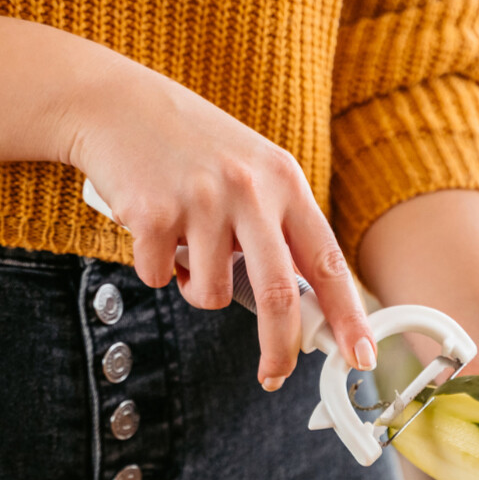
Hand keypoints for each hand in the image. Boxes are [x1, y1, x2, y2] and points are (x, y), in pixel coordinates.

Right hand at [64, 64, 375, 388]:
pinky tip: (152, 230)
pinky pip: (161, 278)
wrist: (116, 106)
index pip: (328, 261)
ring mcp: (201, 201)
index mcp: (285, 181)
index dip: (348, 315)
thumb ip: (276, 229)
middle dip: (278, 347)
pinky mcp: (153, 214)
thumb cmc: (189, 147)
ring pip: (209, 294)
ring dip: (195, 290)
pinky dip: (156, 268)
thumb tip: (296, 307)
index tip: (362, 355)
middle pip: (277, 294)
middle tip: (274, 374)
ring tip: (185, 248)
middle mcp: (249, 190)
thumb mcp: (251, 172)